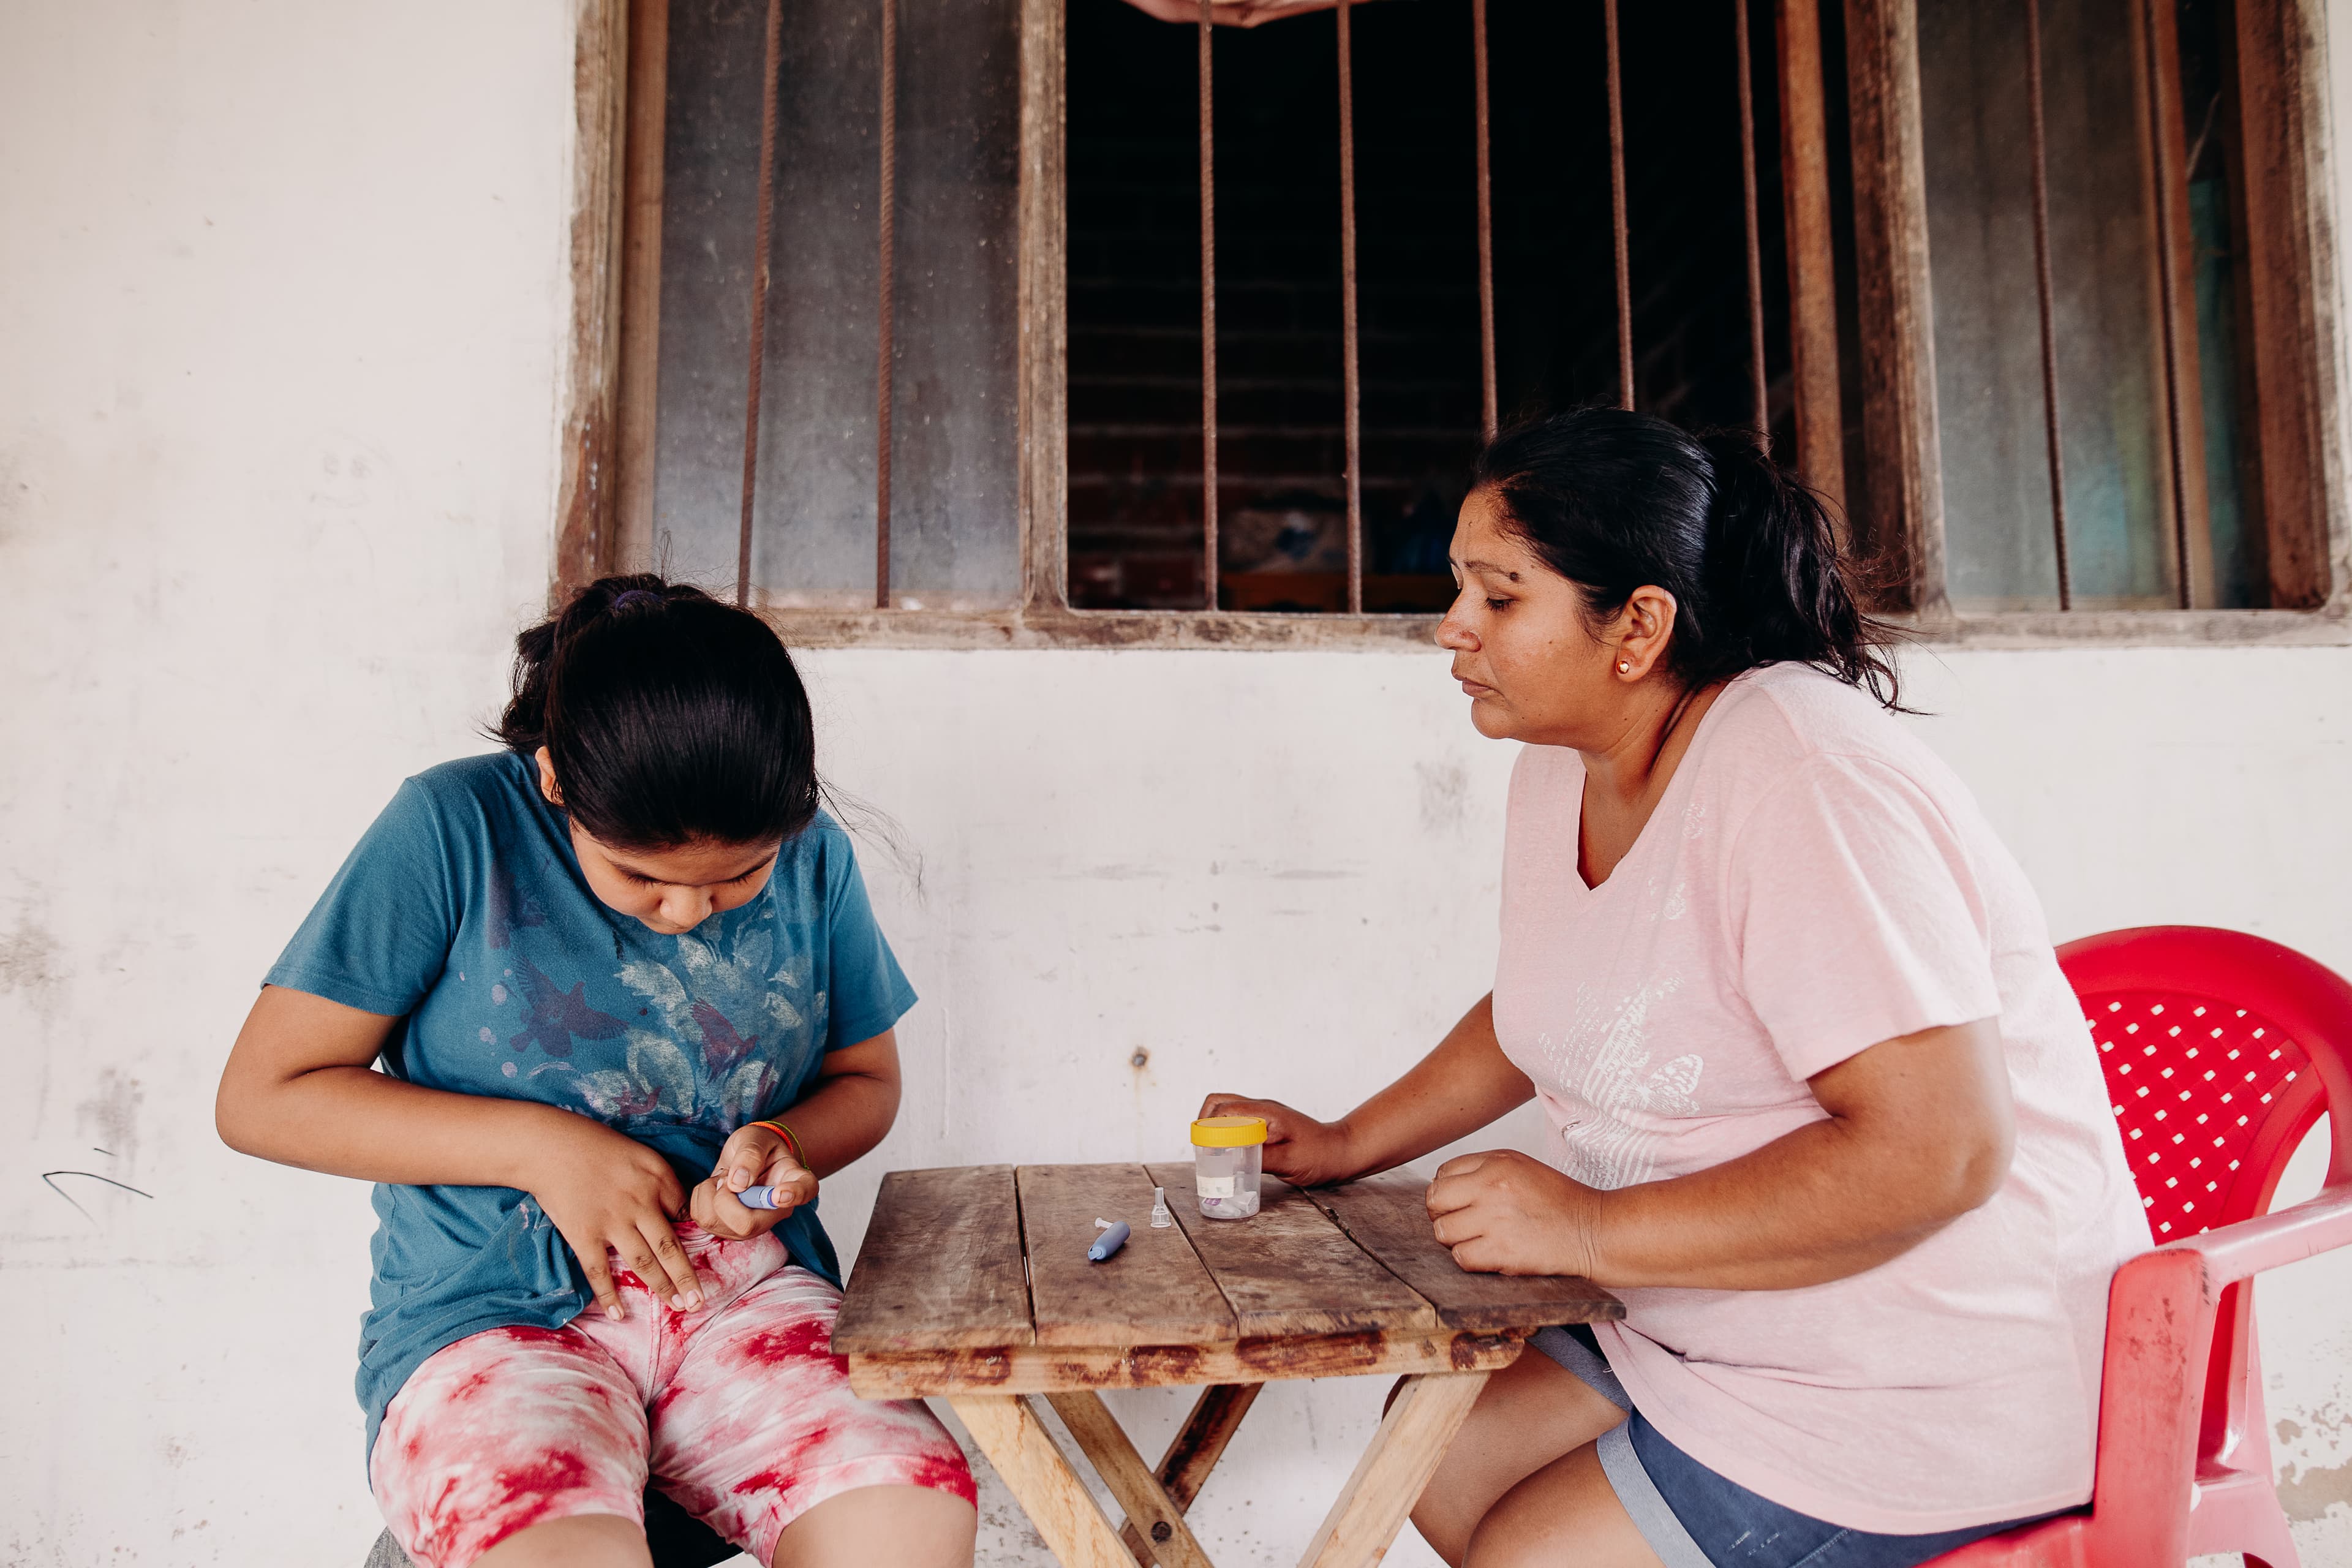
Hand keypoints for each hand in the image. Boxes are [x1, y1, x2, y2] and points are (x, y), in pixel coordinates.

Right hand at [524, 1112, 705, 1318]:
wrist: (548, 1146)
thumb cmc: (594, 1144)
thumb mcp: (639, 1153)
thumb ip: (660, 1179)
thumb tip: (676, 1210)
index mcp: (655, 1180)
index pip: (683, 1212)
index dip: (693, 1233)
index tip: (700, 1254)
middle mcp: (639, 1204)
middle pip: (670, 1247)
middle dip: (687, 1277)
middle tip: (700, 1301)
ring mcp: (611, 1222)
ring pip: (644, 1262)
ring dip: (663, 1287)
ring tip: (679, 1308)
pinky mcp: (584, 1235)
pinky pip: (600, 1271)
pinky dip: (609, 1294)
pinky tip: (619, 1314)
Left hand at [690, 1121, 820, 1240]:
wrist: (745, 1157)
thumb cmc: (757, 1146)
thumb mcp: (755, 1138)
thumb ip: (751, 1154)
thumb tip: (738, 1183)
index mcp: (794, 1180)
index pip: (804, 1191)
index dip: (792, 1195)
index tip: (778, 1194)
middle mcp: (776, 1210)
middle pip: (749, 1225)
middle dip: (726, 1200)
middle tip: (727, 1177)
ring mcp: (753, 1225)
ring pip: (720, 1225)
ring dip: (711, 1195)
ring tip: (725, 1179)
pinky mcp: (729, 1229)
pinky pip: (703, 1220)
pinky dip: (701, 1198)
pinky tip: (716, 1188)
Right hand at [1196, 1094, 1358, 1186]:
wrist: (1341, 1151)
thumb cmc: (1320, 1155)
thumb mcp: (1290, 1161)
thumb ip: (1261, 1159)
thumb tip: (1230, 1161)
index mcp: (1266, 1113)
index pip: (1224, 1109)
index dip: (1208, 1126)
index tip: (1205, 1149)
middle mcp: (1262, 1109)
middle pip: (1220, 1102)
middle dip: (1205, 1122)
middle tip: (1204, 1148)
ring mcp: (1264, 1115)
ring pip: (1228, 1109)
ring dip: (1215, 1126)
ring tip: (1214, 1151)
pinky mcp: (1267, 1124)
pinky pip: (1239, 1121)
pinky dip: (1227, 1132)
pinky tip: (1231, 1152)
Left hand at [1425, 1149, 1603, 1277]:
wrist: (1595, 1231)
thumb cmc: (1561, 1202)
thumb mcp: (1522, 1168)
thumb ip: (1484, 1171)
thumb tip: (1445, 1186)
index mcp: (1497, 1163)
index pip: (1443, 1174)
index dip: (1447, 1192)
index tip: (1459, 1204)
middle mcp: (1492, 1187)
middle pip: (1434, 1201)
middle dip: (1443, 1215)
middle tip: (1462, 1224)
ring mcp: (1495, 1219)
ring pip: (1443, 1232)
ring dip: (1456, 1240)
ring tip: (1478, 1240)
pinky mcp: (1502, 1251)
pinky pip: (1461, 1257)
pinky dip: (1470, 1259)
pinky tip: (1488, 1255)